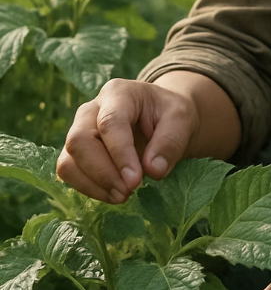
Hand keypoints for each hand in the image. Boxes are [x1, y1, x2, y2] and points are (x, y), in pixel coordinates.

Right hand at [56, 78, 198, 203]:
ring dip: (93, 185)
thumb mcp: (182, 120)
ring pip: (68, 160)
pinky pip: (70, 173)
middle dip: (102, 172)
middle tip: (129, 191)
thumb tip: (153, 171)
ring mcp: (79, 130)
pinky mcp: (76, 152)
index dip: (120, 154)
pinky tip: (113, 194)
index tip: (135, 181)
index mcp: (119, 93)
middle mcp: (92, 109)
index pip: (110, 123)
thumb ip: (170, 142)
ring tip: (123, 196)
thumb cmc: (171, 116)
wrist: (163, 120)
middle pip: (79, 141)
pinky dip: (89, 189)